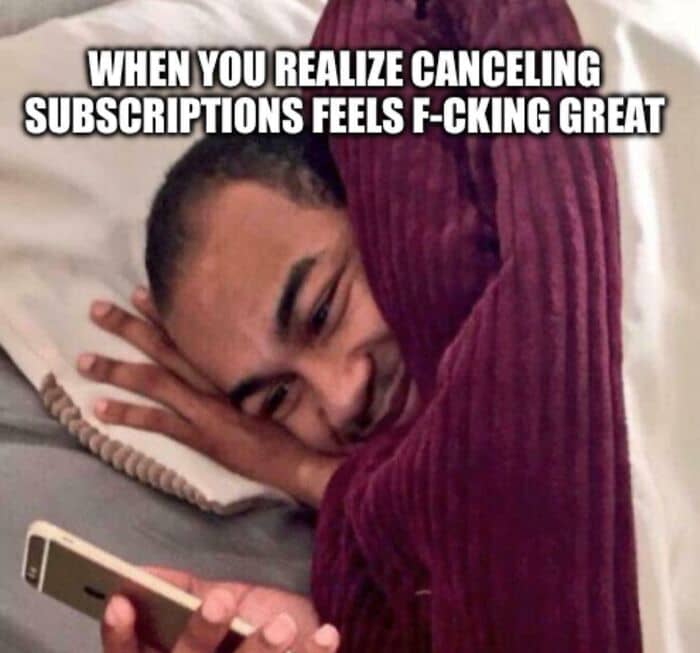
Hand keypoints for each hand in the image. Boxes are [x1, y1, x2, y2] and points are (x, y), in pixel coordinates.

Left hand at [77, 287, 340, 506]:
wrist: (301, 456)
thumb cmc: (297, 416)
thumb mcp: (280, 379)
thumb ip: (257, 362)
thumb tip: (245, 344)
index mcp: (232, 362)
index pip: (192, 331)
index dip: (163, 312)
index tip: (139, 292)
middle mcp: (214, 379)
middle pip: (165, 348)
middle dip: (130, 327)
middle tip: (98, 309)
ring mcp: (204, 408)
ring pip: (153, 382)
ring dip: (116, 369)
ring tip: (83, 360)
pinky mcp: (200, 436)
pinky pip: (157, 422)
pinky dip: (127, 415)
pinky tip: (98, 409)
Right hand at [100, 567, 339, 652]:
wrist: (296, 644)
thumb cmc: (246, 623)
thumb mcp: (216, 602)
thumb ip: (185, 592)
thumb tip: (148, 574)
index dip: (119, 636)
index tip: (122, 601)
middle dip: (199, 634)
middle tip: (219, 601)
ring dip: (258, 652)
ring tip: (282, 625)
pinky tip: (327, 634)